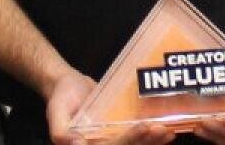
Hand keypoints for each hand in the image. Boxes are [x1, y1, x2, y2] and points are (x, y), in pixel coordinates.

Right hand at [44, 72, 175, 144]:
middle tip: (161, 128)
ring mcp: (111, 141)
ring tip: (168, 131)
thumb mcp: (56, 112)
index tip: (143, 127)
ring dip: (152, 141)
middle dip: (145, 141)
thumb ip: (61, 132)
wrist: (68, 85)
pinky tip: (168, 131)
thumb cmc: (61, 98)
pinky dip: (151, 137)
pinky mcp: (119, 133)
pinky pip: (137, 138)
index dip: (127, 140)